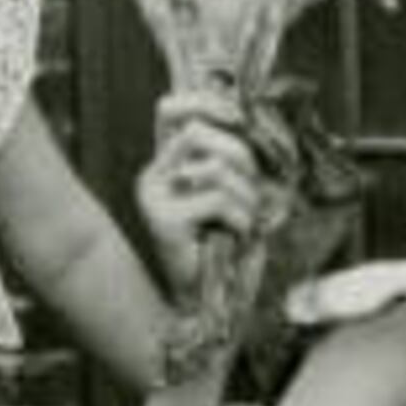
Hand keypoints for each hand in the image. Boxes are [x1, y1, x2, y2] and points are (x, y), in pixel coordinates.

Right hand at [136, 88, 270, 303]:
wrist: (207, 302)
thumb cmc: (225, 246)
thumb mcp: (232, 193)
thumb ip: (232, 160)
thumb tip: (250, 119)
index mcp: (167, 163)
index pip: (171, 109)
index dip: (205, 103)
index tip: (239, 118)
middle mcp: (153, 174)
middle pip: (198, 131)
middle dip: (240, 157)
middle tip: (252, 190)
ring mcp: (154, 196)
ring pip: (213, 166)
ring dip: (245, 195)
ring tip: (244, 222)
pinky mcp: (163, 220)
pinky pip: (217, 199)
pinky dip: (240, 218)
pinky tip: (236, 236)